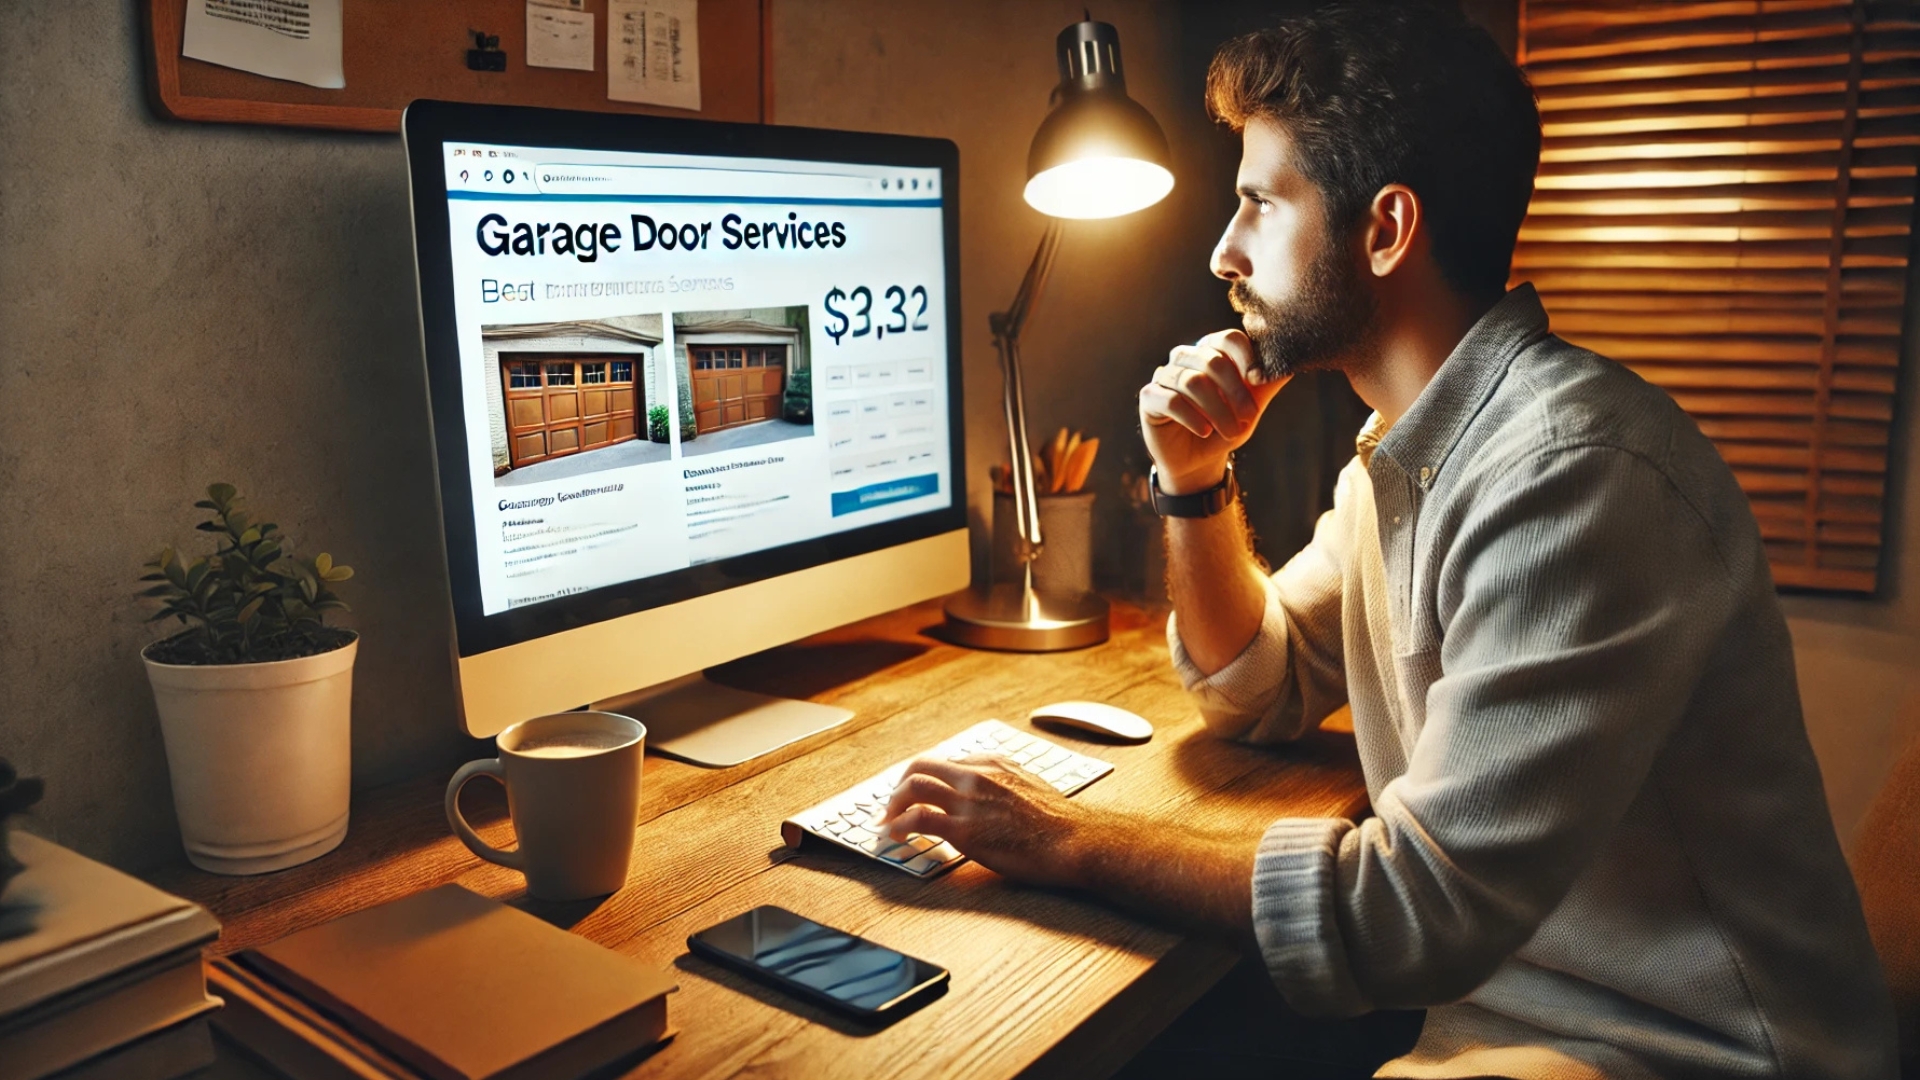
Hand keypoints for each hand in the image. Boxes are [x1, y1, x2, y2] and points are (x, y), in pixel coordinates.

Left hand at [878, 754, 1087, 888]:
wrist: (1075, 840)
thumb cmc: (1060, 822)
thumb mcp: (1030, 786)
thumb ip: (1004, 783)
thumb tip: (989, 793)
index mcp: (993, 763)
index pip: (945, 762)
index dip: (926, 780)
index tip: (918, 795)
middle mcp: (977, 775)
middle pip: (920, 765)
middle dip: (899, 785)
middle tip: (893, 806)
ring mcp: (969, 801)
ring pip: (913, 786)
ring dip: (893, 804)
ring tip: (887, 822)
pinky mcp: (965, 829)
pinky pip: (919, 818)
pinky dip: (899, 825)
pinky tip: (896, 836)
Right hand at [1138, 330, 1289, 493]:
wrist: (1199, 462)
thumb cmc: (1224, 428)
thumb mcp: (1251, 407)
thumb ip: (1266, 384)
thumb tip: (1292, 363)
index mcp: (1210, 352)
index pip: (1228, 339)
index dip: (1246, 357)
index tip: (1259, 380)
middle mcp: (1185, 358)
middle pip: (1211, 359)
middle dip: (1235, 391)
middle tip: (1249, 417)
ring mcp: (1164, 376)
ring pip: (1192, 381)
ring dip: (1217, 410)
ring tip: (1230, 432)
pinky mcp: (1150, 398)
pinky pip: (1171, 400)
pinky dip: (1191, 417)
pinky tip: (1204, 431)